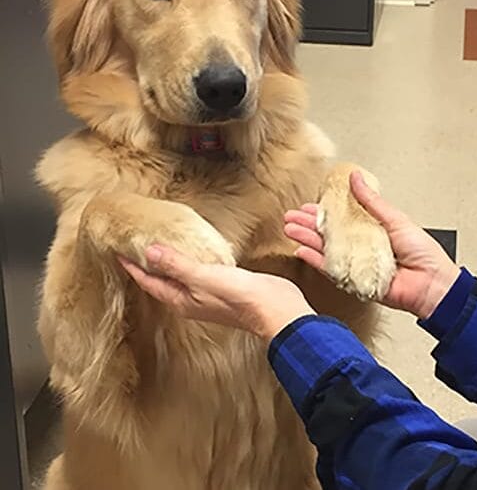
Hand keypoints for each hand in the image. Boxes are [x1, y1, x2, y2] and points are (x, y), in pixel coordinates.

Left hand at [118, 245, 313, 341]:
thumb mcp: (204, 278)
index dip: (133, 267)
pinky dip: (190, 263)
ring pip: (179, 278)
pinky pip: (198, 274)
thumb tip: (149, 252)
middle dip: (147, 267)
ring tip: (159, 247)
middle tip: (134, 247)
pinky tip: (195, 254)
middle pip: (161, 282)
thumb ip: (177, 265)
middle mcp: (191, 300)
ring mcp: (208, 296)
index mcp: (181, 300)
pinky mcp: (224, 288)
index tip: (119, 251)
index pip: (149, 282)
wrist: (276, 310)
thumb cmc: (241, 298)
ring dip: (168, 264)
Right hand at [284, 172, 460, 319]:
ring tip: (290, 230)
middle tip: (290, 217)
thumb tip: (356, 178)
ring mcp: (357, 265)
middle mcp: (363, 247)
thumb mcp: (395, 219)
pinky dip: (316, 261)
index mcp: (372, 230)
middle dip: (308, 225)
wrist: (432, 284)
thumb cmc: (423, 253)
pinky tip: (302, 251)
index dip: (323, 211)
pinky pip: (332, 270)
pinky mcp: (356, 282)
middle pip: (329, 234)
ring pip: (326, 250)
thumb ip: (372, 202)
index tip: (307, 205)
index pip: (342, 218)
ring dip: (307, 240)